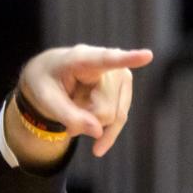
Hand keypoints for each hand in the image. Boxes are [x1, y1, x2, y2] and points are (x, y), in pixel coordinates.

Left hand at [18, 44, 152, 157]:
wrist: (50, 75)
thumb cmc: (45, 81)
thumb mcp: (45, 99)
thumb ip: (67, 115)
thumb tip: (98, 132)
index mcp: (82, 58)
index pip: (107, 60)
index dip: (127, 59)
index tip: (147, 56)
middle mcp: (108, 64)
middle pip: (106, 109)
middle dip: (85, 118)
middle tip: (65, 106)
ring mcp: (121, 76)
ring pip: (115, 117)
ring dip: (91, 122)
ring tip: (74, 107)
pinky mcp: (124, 89)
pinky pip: (120, 119)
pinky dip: (103, 130)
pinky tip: (92, 136)